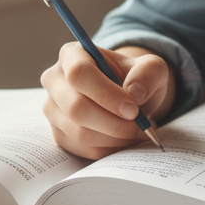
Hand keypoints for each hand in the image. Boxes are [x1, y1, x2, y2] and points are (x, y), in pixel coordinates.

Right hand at [41, 43, 175, 158]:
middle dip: (114, 123)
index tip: (133, 109)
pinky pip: (83, 149)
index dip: (106, 94)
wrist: (128, 96)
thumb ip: (149, 72)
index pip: (79, 74)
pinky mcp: (59, 134)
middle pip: (76, 107)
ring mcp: (53, 109)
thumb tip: (135, 93)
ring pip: (79, 133)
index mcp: (72, 55)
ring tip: (138, 132)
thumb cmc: (135, 77)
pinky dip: (109, 149)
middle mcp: (55, 80)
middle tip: (141, 126)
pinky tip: (126, 140)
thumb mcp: (151, 67)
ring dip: (114, 138)